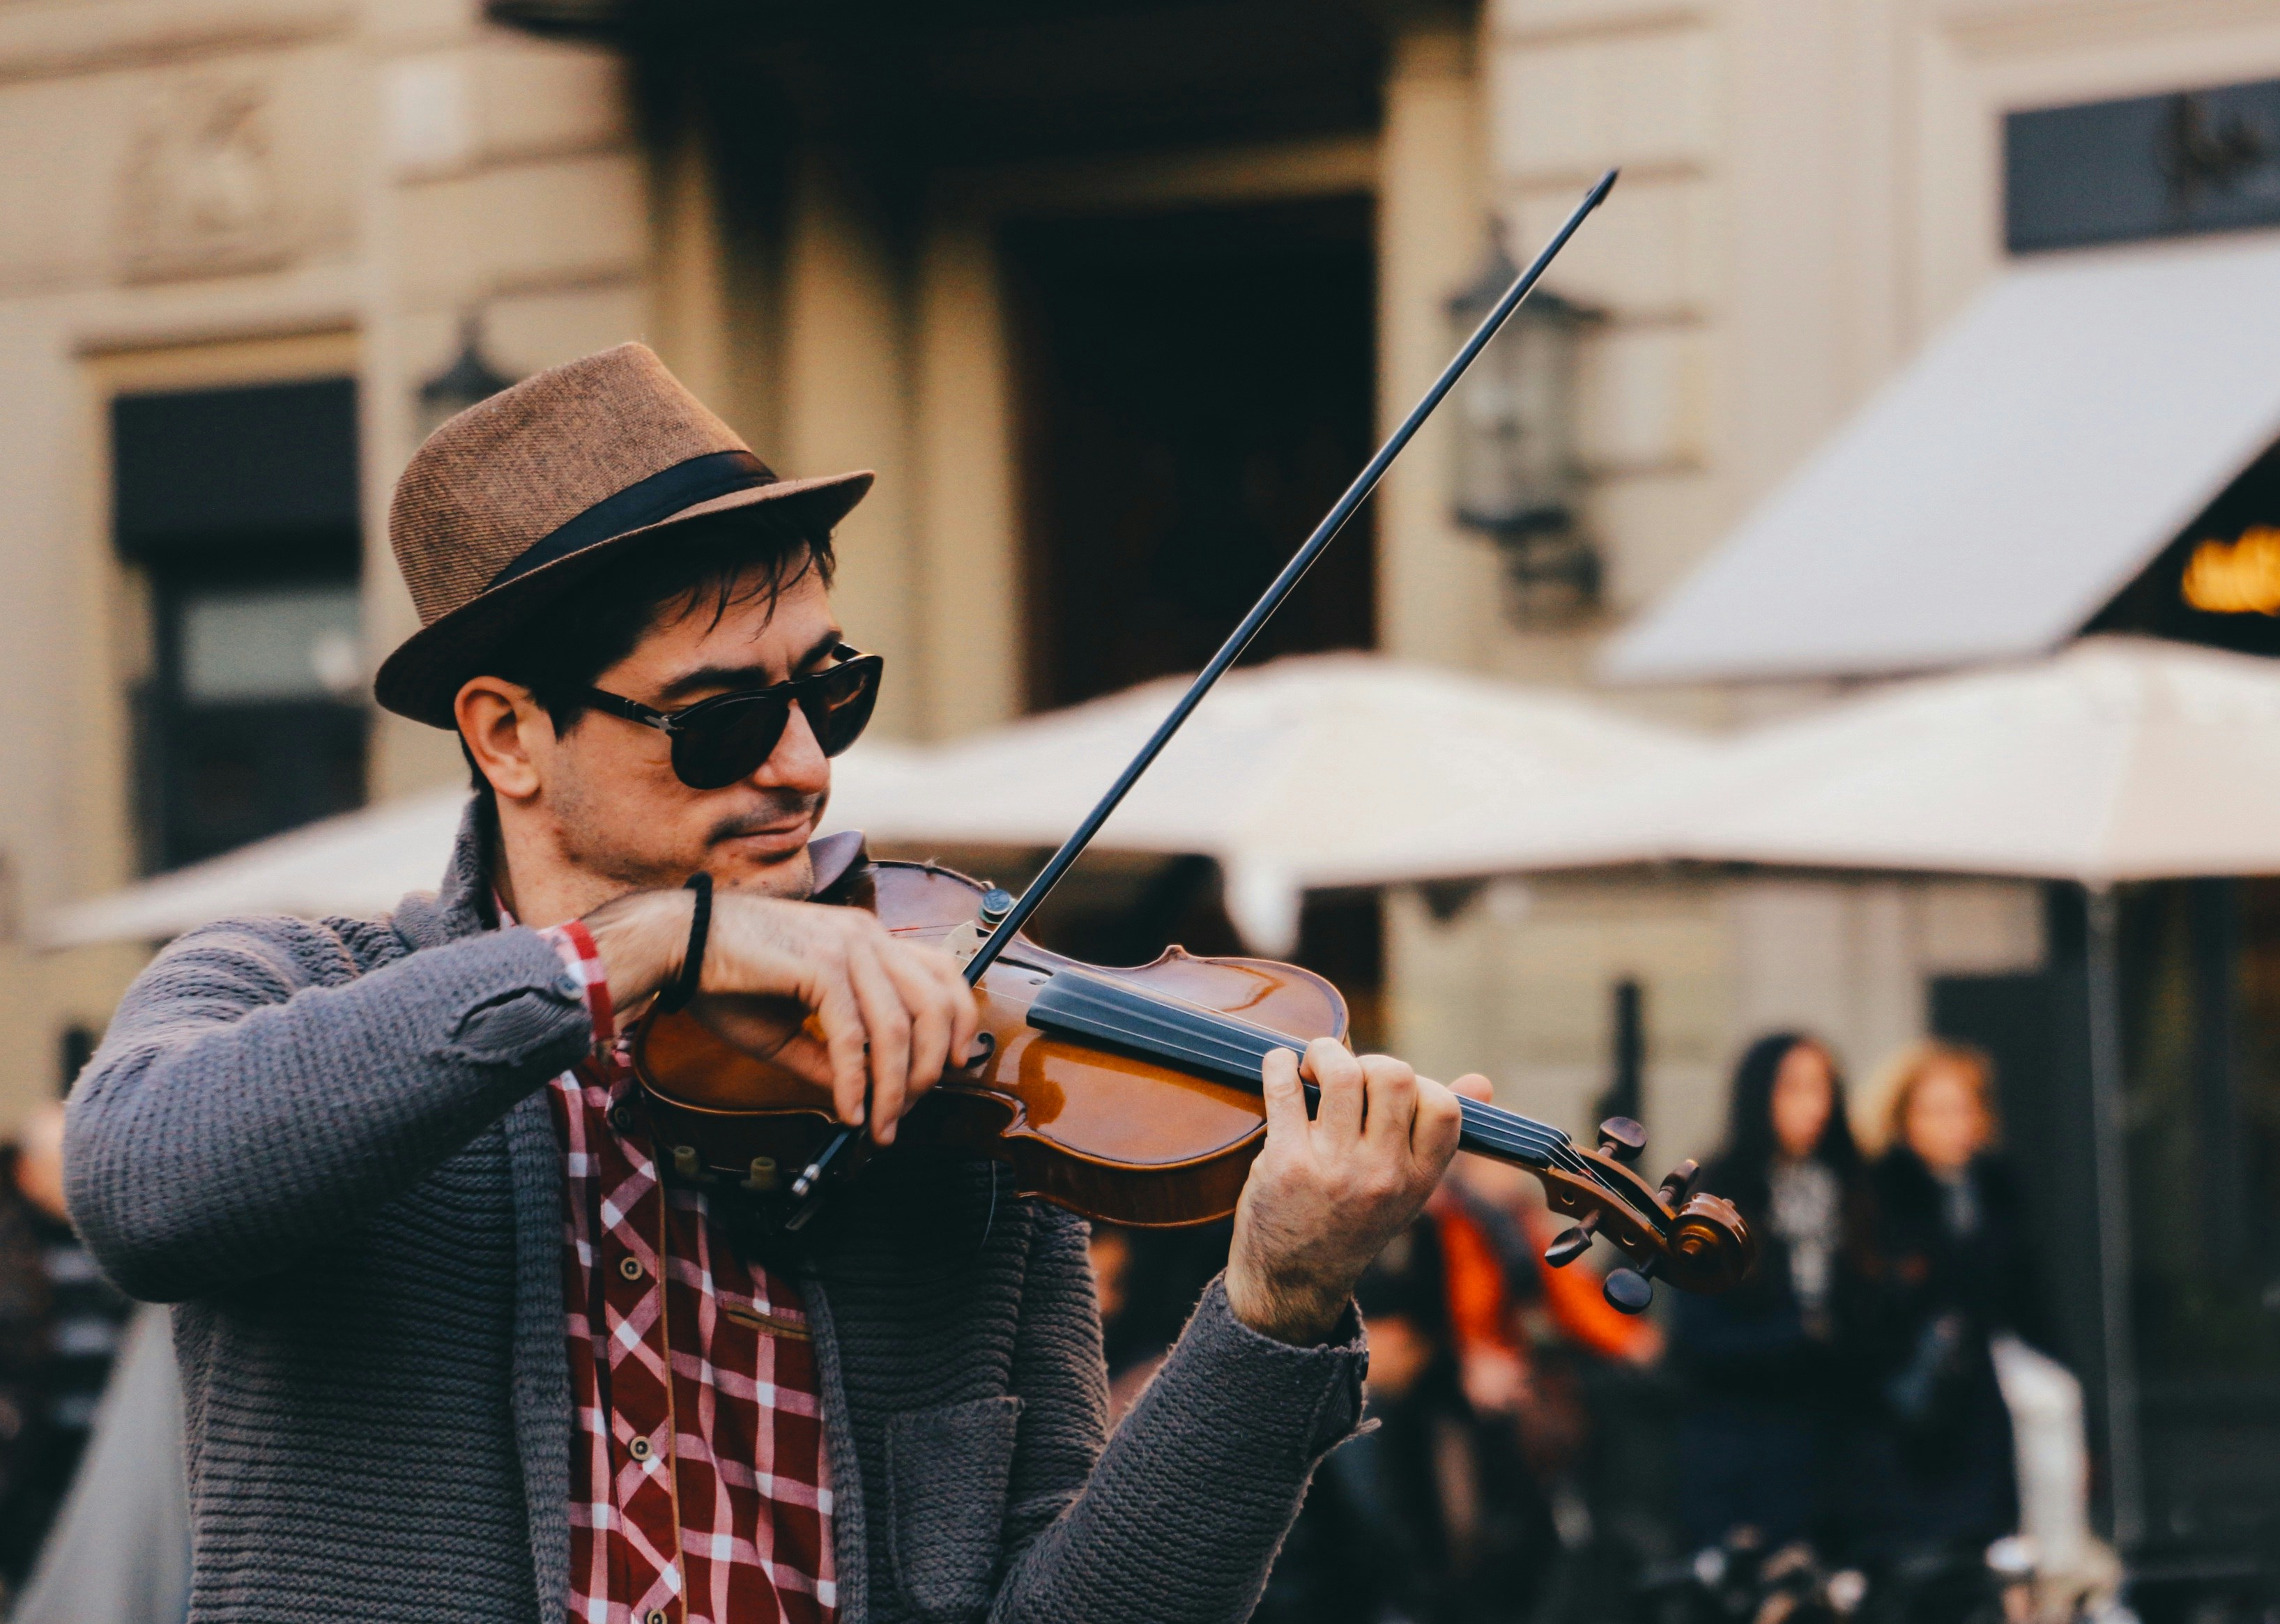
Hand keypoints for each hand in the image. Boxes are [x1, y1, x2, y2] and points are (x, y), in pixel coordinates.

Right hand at [584, 889, 980, 1143]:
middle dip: (930, 1069)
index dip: (959, 1022)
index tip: (954, 1065)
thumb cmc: (729, 977)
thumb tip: (866, 1097)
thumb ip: (831, 1057)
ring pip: (900, 1028)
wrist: (679, 944)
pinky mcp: (819, 966)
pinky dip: (855, 1083)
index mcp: (868, 938)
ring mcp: (846, 948)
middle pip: (935, 1006)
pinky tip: (848, 1110)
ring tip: (879, 1124)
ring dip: (895, 1089)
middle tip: (906, 1111)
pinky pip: (853, 1037)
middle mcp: (866, 936)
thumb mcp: (791, 1024)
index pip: (943, 974)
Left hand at [1223, 1037, 1493, 1343]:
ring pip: (1343, 1074)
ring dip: (1324, 1053)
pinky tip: (1281, 1067)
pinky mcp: (1285, 1163)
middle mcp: (1382, 1174)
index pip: (1443, 1106)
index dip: (1420, 1083)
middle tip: (1346, 1075)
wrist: (1295, 1279)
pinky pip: (1285, 1090)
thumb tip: (1480, 1081)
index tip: (1389, 1093)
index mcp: (1418, 1179)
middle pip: (1394, 1077)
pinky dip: (1280, 1064)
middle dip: (1369, 1061)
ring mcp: (1334, 1168)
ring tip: (1313, 1066)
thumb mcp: (1406, 1188)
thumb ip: (1437, 1134)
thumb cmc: (1354, 1220)